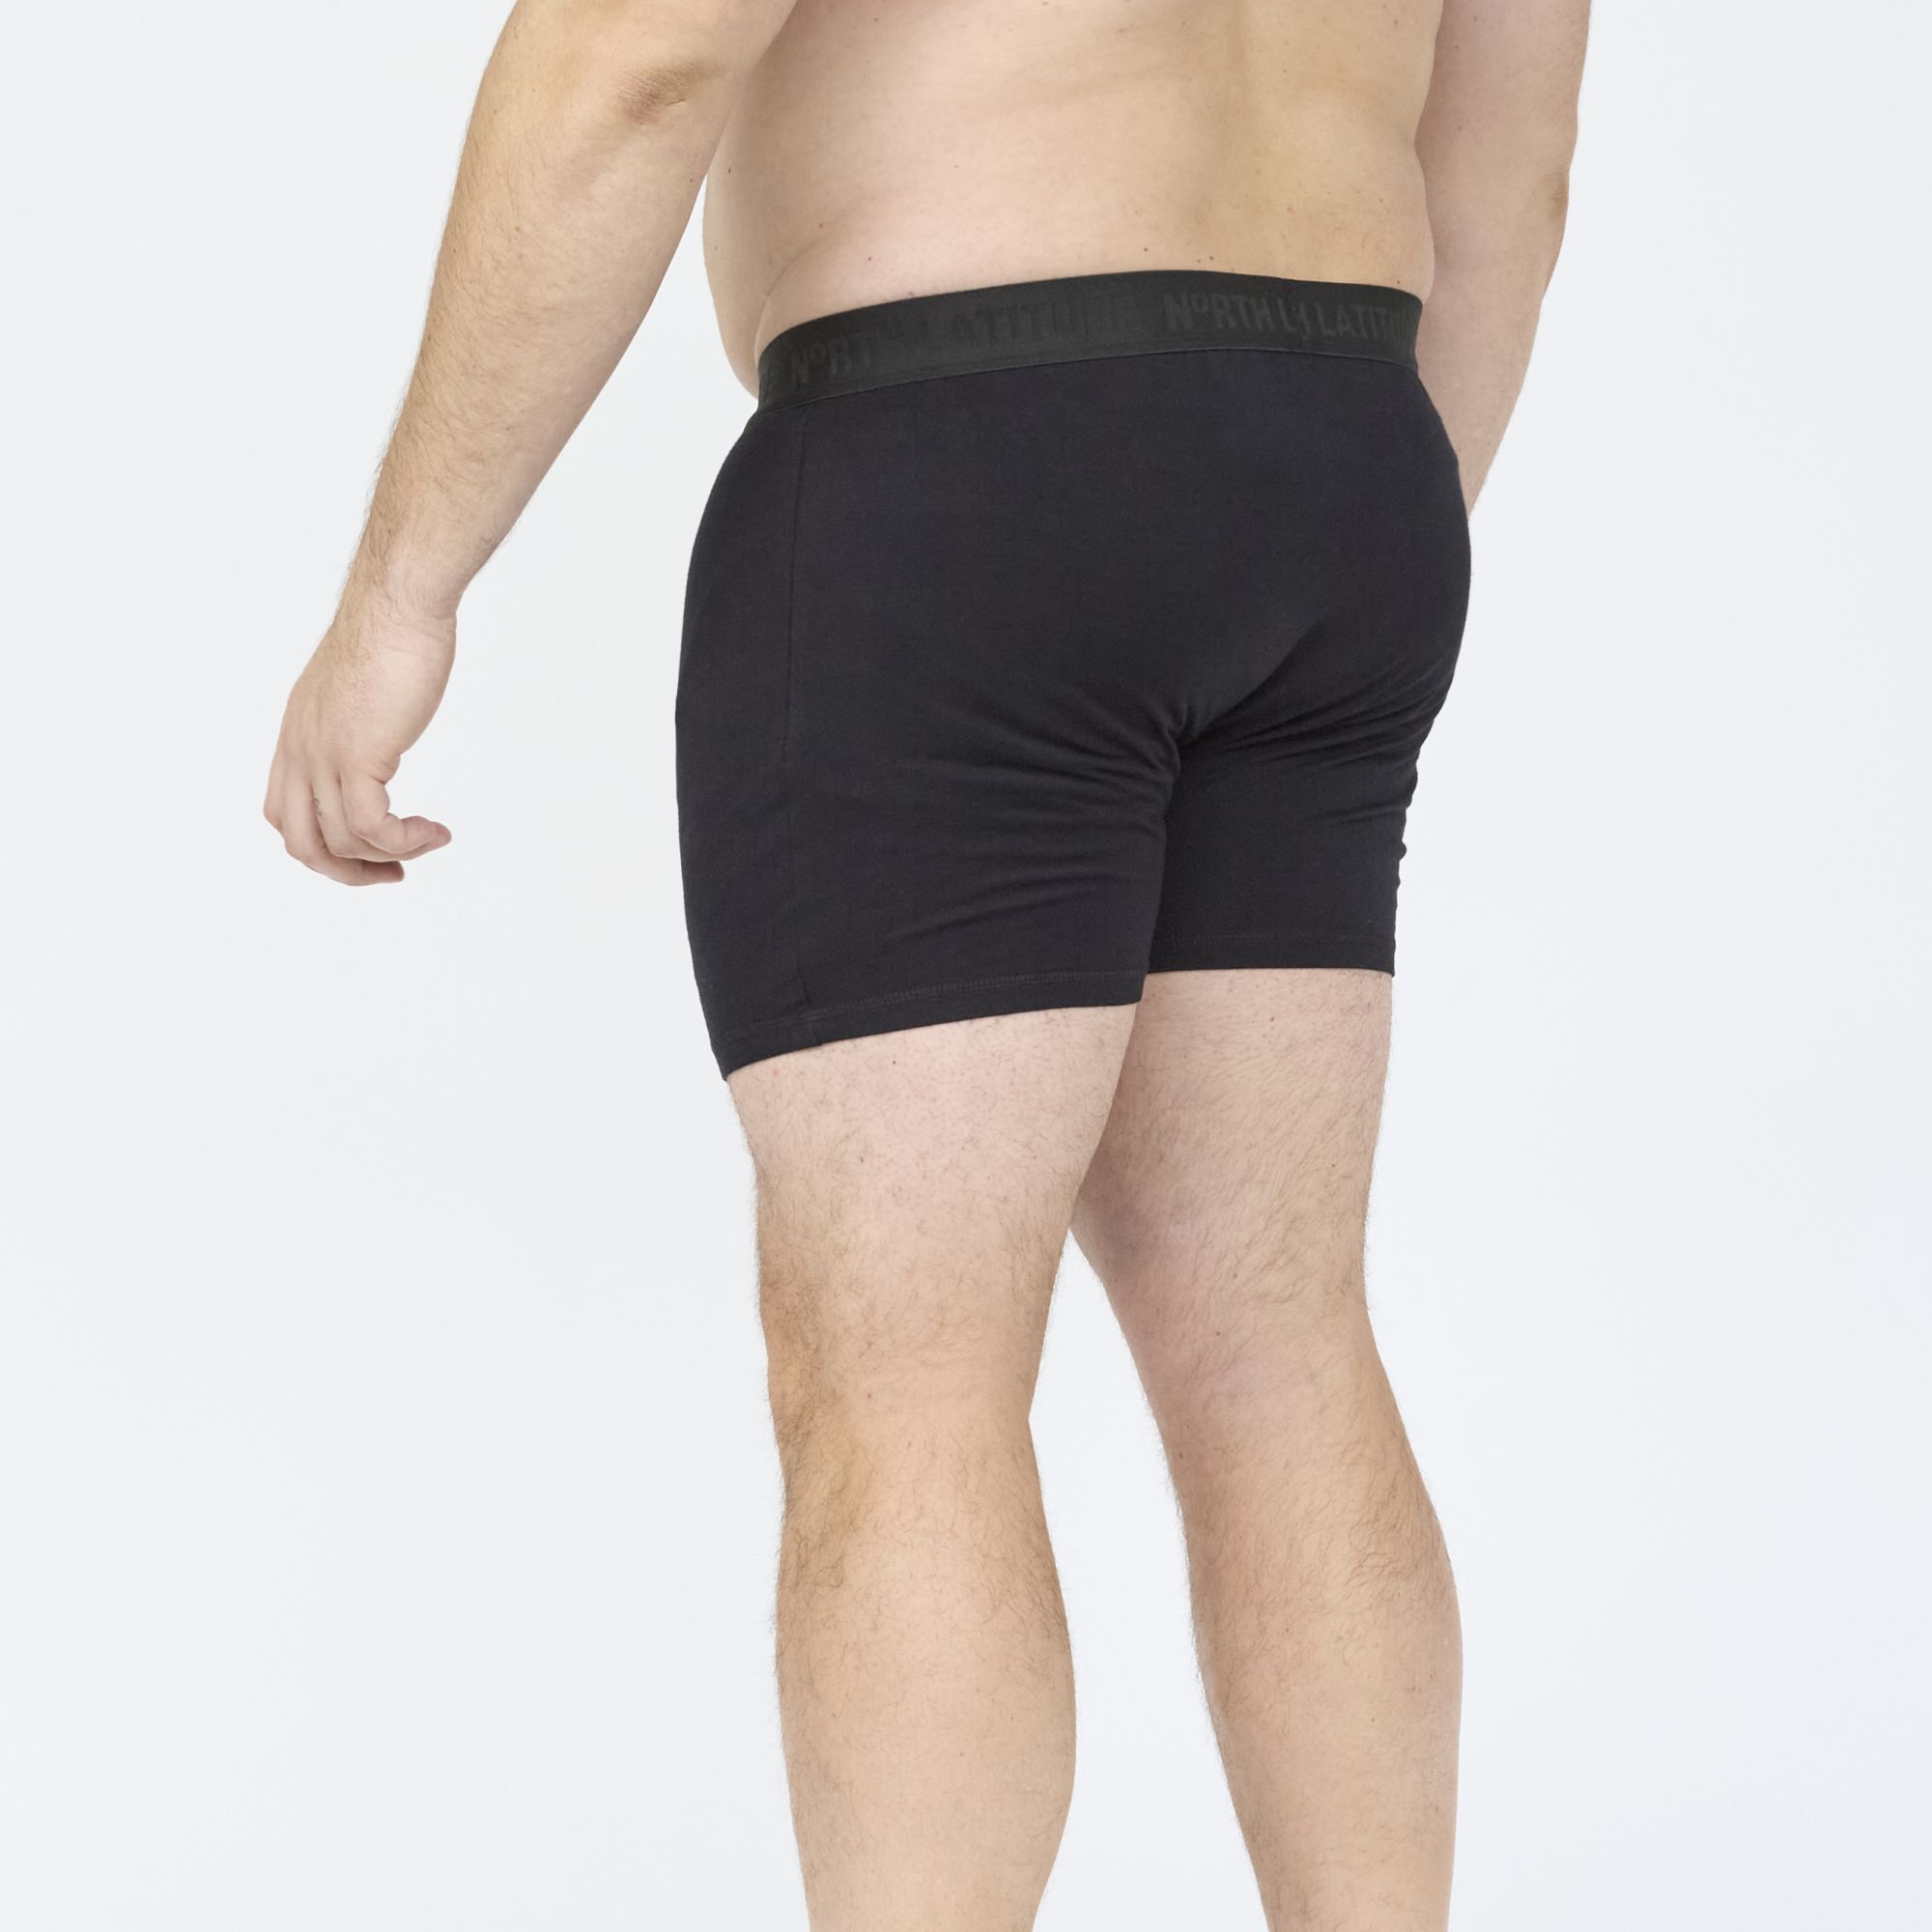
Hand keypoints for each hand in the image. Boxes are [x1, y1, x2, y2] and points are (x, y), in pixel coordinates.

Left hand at [264, 592, 456, 885]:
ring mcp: (324, 755)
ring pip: (340, 841)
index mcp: (298, 734)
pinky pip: (371, 827)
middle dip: (347, 870)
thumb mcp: (362, 687)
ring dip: (392, 855)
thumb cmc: (391, 631)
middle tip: (394, 872)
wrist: (398, 604)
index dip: (323, 842)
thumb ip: (360, 718)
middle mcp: (301, 749)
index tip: (370, 847)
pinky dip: (405, 841)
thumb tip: (383, 729)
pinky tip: (434, 832)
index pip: (286, 811)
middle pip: (301, 840)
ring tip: (431, 840)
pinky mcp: (358, 756)